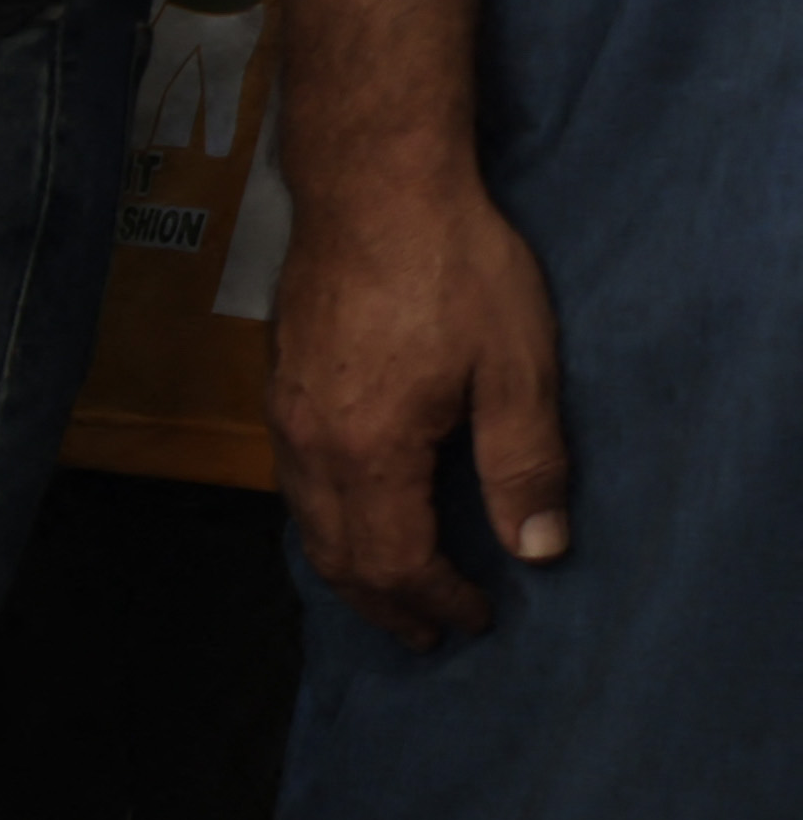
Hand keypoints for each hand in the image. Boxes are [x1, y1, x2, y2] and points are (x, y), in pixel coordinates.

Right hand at [272, 158, 571, 643]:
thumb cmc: (452, 266)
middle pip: (338, 558)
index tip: (477, 617)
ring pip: (307, 525)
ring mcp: (287, 418)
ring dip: (351, 569)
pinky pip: (295, 485)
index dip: (436, 600)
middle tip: (428, 632)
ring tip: (391, 588)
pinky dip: (327, 523)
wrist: (371, 187)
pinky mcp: (282, 387)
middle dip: (385, 604)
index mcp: (371, 452)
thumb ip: (523, 462)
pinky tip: (355, 511)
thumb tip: (537, 550)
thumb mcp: (516, 364)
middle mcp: (313, 449)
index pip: (395, 562)